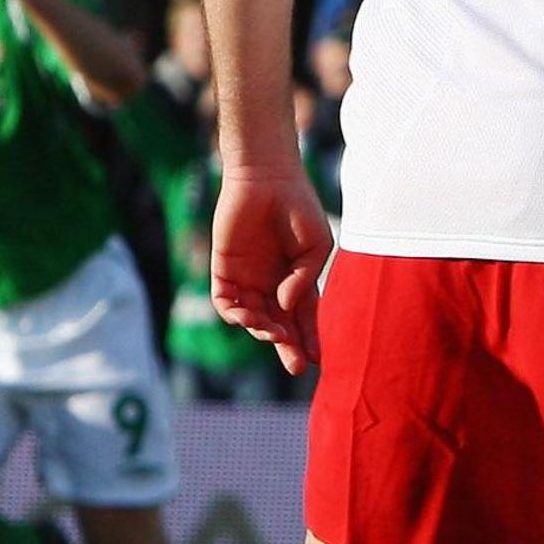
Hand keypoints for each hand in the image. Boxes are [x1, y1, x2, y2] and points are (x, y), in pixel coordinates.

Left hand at [210, 169, 334, 374]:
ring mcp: (247, 278)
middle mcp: (272, 283)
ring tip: (274, 334)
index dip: (311, 339)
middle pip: (278, 325)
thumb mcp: (316, 245)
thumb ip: (304, 277)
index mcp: (297, 279)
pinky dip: (236, 314)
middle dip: (287, 347)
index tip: (318, 360)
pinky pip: (226, 301)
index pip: (304, 317)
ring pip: (252, 318)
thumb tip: (286, 307)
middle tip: (296, 364)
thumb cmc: (299, 208)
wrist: (268, 179)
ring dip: (262, 331)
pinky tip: (250, 316)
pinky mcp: (224, 269)